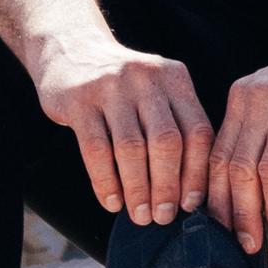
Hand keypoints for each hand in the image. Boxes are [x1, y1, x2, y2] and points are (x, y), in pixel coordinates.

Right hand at [34, 28, 215, 226]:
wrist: (70, 50)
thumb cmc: (123, 87)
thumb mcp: (156, 92)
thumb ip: (176, 126)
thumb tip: (193, 192)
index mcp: (175, 78)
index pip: (197, 131)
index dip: (197, 173)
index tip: (191, 205)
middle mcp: (146, 78)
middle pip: (167, 142)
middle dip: (167, 186)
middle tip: (163, 218)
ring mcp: (111, 86)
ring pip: (131, 149)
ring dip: (137, 189)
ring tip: (139, 216)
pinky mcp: (79, 100)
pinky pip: (96, 150)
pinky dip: (105, 182)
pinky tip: (111, 202)